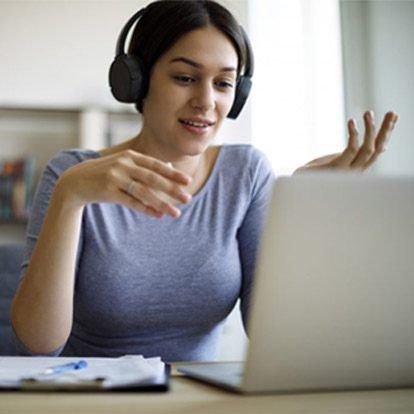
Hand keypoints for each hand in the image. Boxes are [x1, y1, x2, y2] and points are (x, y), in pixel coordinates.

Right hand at [57, 149, 191, 218]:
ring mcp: (115, 177)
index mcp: (130, 156)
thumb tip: (169, 166)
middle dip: (172, 189)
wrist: (75, 181)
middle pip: (153, 178)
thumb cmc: (106, 172)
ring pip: (144, 192)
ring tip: (176, 213)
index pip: (156, 165)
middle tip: (188, 199)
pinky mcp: (108, 191)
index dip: (172, 173)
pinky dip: (146, 209)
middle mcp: (123, 164)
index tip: (187, 181)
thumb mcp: (124, 164)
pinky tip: (158, 215)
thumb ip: (146, 165)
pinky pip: (131, 202)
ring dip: (162, 203)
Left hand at [295, 111, 398, 172]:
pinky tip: (351, 122)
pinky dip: (354, 134)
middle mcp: (357, 173)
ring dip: (370, 129)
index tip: (393, 116)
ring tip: (368, 113)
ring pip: (368, 149)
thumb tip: (368, 143)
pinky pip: (351, 150)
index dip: (387, 134)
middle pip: (378, 150)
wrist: (300, 181)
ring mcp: (347, 172)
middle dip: (386, 130)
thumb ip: (354, 153)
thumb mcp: (340, 159)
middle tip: (391, 112)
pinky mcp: (336, 168)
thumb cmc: (318, 171)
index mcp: (359, 169)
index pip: (378, 150)